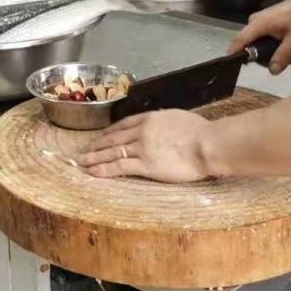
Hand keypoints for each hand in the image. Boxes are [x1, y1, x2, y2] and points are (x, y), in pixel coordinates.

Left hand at [78, 110, 212, 182]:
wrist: (208, 144)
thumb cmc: (202, 132)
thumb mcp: (180, 119)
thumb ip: (168, 124)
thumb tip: (167, 128)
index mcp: (151, 118)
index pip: (124, 124)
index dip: (110, 131)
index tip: (102, 136)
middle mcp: (142, 131)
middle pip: (114, 138)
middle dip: (97, 144)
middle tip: (84, 150)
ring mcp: (142, 147)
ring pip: (112, 151)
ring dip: (95, 157)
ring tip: (82, 162)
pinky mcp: (145, 165)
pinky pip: (119, 166)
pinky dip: (103, 169)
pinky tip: (93, 172)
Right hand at [230, 0, 290, 73]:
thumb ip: (283, 56)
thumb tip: (272, 71)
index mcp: (257, 25)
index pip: (238, 42)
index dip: (234, 55)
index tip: (235, 68)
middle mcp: (254, 24)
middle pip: (253, 49)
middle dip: (273, 58)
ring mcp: (260, 24)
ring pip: (263, 46)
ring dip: (280, 53)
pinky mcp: (267, 25)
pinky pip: (268, 41)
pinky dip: (281, 47)